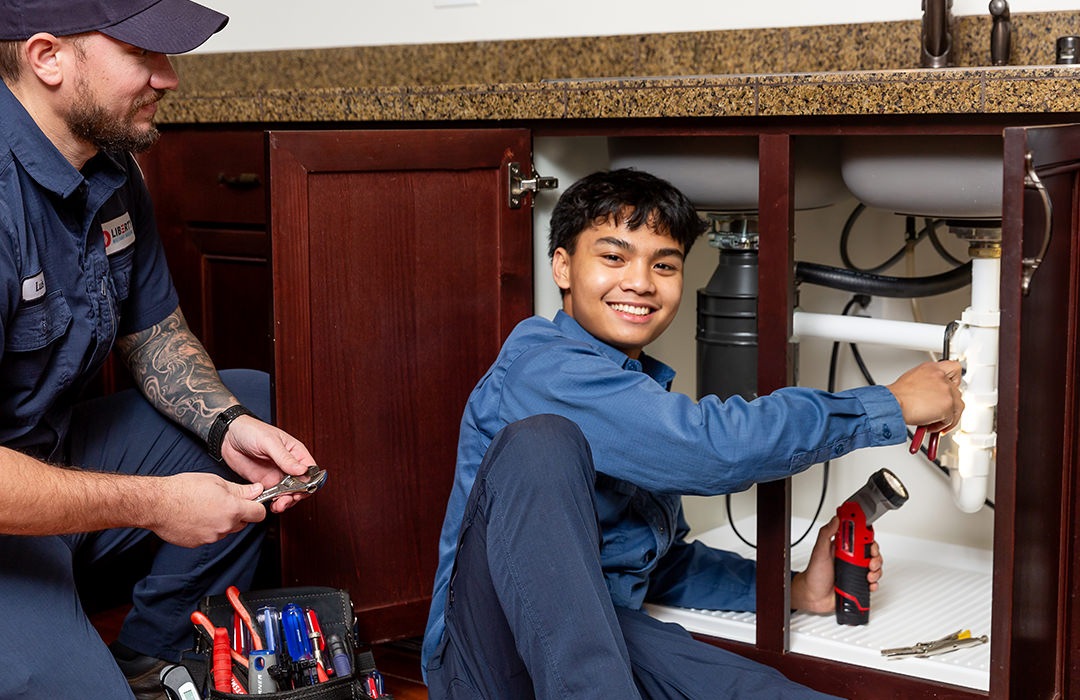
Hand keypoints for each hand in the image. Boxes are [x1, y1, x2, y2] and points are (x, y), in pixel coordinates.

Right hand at [146, 472, 266, 547]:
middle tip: (224, 500)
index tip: (253, 502)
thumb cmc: (183, 490)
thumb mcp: (216, 482)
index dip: (257, 506)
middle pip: (242, 523)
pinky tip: (196, 516)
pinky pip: (210, 536)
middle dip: (238, 513)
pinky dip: (207, 528)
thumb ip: (240, 490)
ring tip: (206, 507)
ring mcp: (211, 537)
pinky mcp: (197, 543)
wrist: (157, 504)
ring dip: (222, 521)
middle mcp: (224, 527)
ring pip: (226, 530)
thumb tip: (256, 491)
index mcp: (232, 510)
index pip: (259, 514)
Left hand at [220, 416, 317, 513]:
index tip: (302, 489)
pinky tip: (270, 504)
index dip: (310, 481)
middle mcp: (288, 465)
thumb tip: (302, 470)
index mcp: (295, 452)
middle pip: (301, 485)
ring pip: (288, 493)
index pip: (310, 470)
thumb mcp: (269, 442)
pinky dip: (274, 503)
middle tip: (288, 499)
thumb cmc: (250, 431)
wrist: (227, 437)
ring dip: (286, 501)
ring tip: (279, 505)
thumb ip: (285, 458)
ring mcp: (276, 475)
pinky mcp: (264, 483)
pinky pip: (273, 496)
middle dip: (297, 495)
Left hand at [791, 516, 882, 613]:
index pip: (858, 537)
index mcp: (842, 548)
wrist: (815, 597)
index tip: (869, 536)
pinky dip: (875, 582)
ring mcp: (855, 571)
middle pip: (871, 551)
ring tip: (868, 574)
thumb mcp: (819, 551)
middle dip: (875, 554)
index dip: (866, 535)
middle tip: (870, 559)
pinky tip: (869, 583)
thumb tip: (835, 519)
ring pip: (874, 566)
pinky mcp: (859, 583)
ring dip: (876, 569)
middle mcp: (850, 558)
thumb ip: (826, 534)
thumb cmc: (815, 574)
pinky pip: (873, 581)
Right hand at [886, 360, 963, 433]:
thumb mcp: (912, 380)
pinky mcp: (948, 405)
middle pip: (957, 392)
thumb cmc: (896, 396)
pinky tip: (929, 426)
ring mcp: (946, 390)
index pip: (954, 368)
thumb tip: (932, 395)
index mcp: (932, 368)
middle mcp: (941, 377)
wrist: (892, 404)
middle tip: (939, 413)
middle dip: (949, 405)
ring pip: (957, 407)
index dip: (955, 379)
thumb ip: (927, 384)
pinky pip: (950, 419)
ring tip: (933, 423)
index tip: (951, 388)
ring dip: (947, 418)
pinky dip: (941, 425)